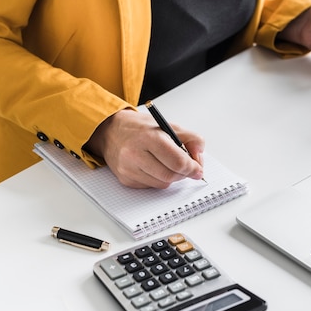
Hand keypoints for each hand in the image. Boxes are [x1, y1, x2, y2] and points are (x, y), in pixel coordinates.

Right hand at [85, 109, 204, 187]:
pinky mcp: (125, 179)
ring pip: (162, 184)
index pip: (177, 161)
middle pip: (170, 175)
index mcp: (148, 137)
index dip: (192, 167)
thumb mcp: (167, 125)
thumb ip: (189, 138)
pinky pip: (151, 186)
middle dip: (183, 173)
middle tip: (187, 168)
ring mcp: (128, 169)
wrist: (110, 131)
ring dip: (171, 177)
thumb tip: (199, 155)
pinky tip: (153, 167)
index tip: (198, 169)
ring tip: (168, 164)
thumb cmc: (139, 128)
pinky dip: (158, 179)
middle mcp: (135, 154)